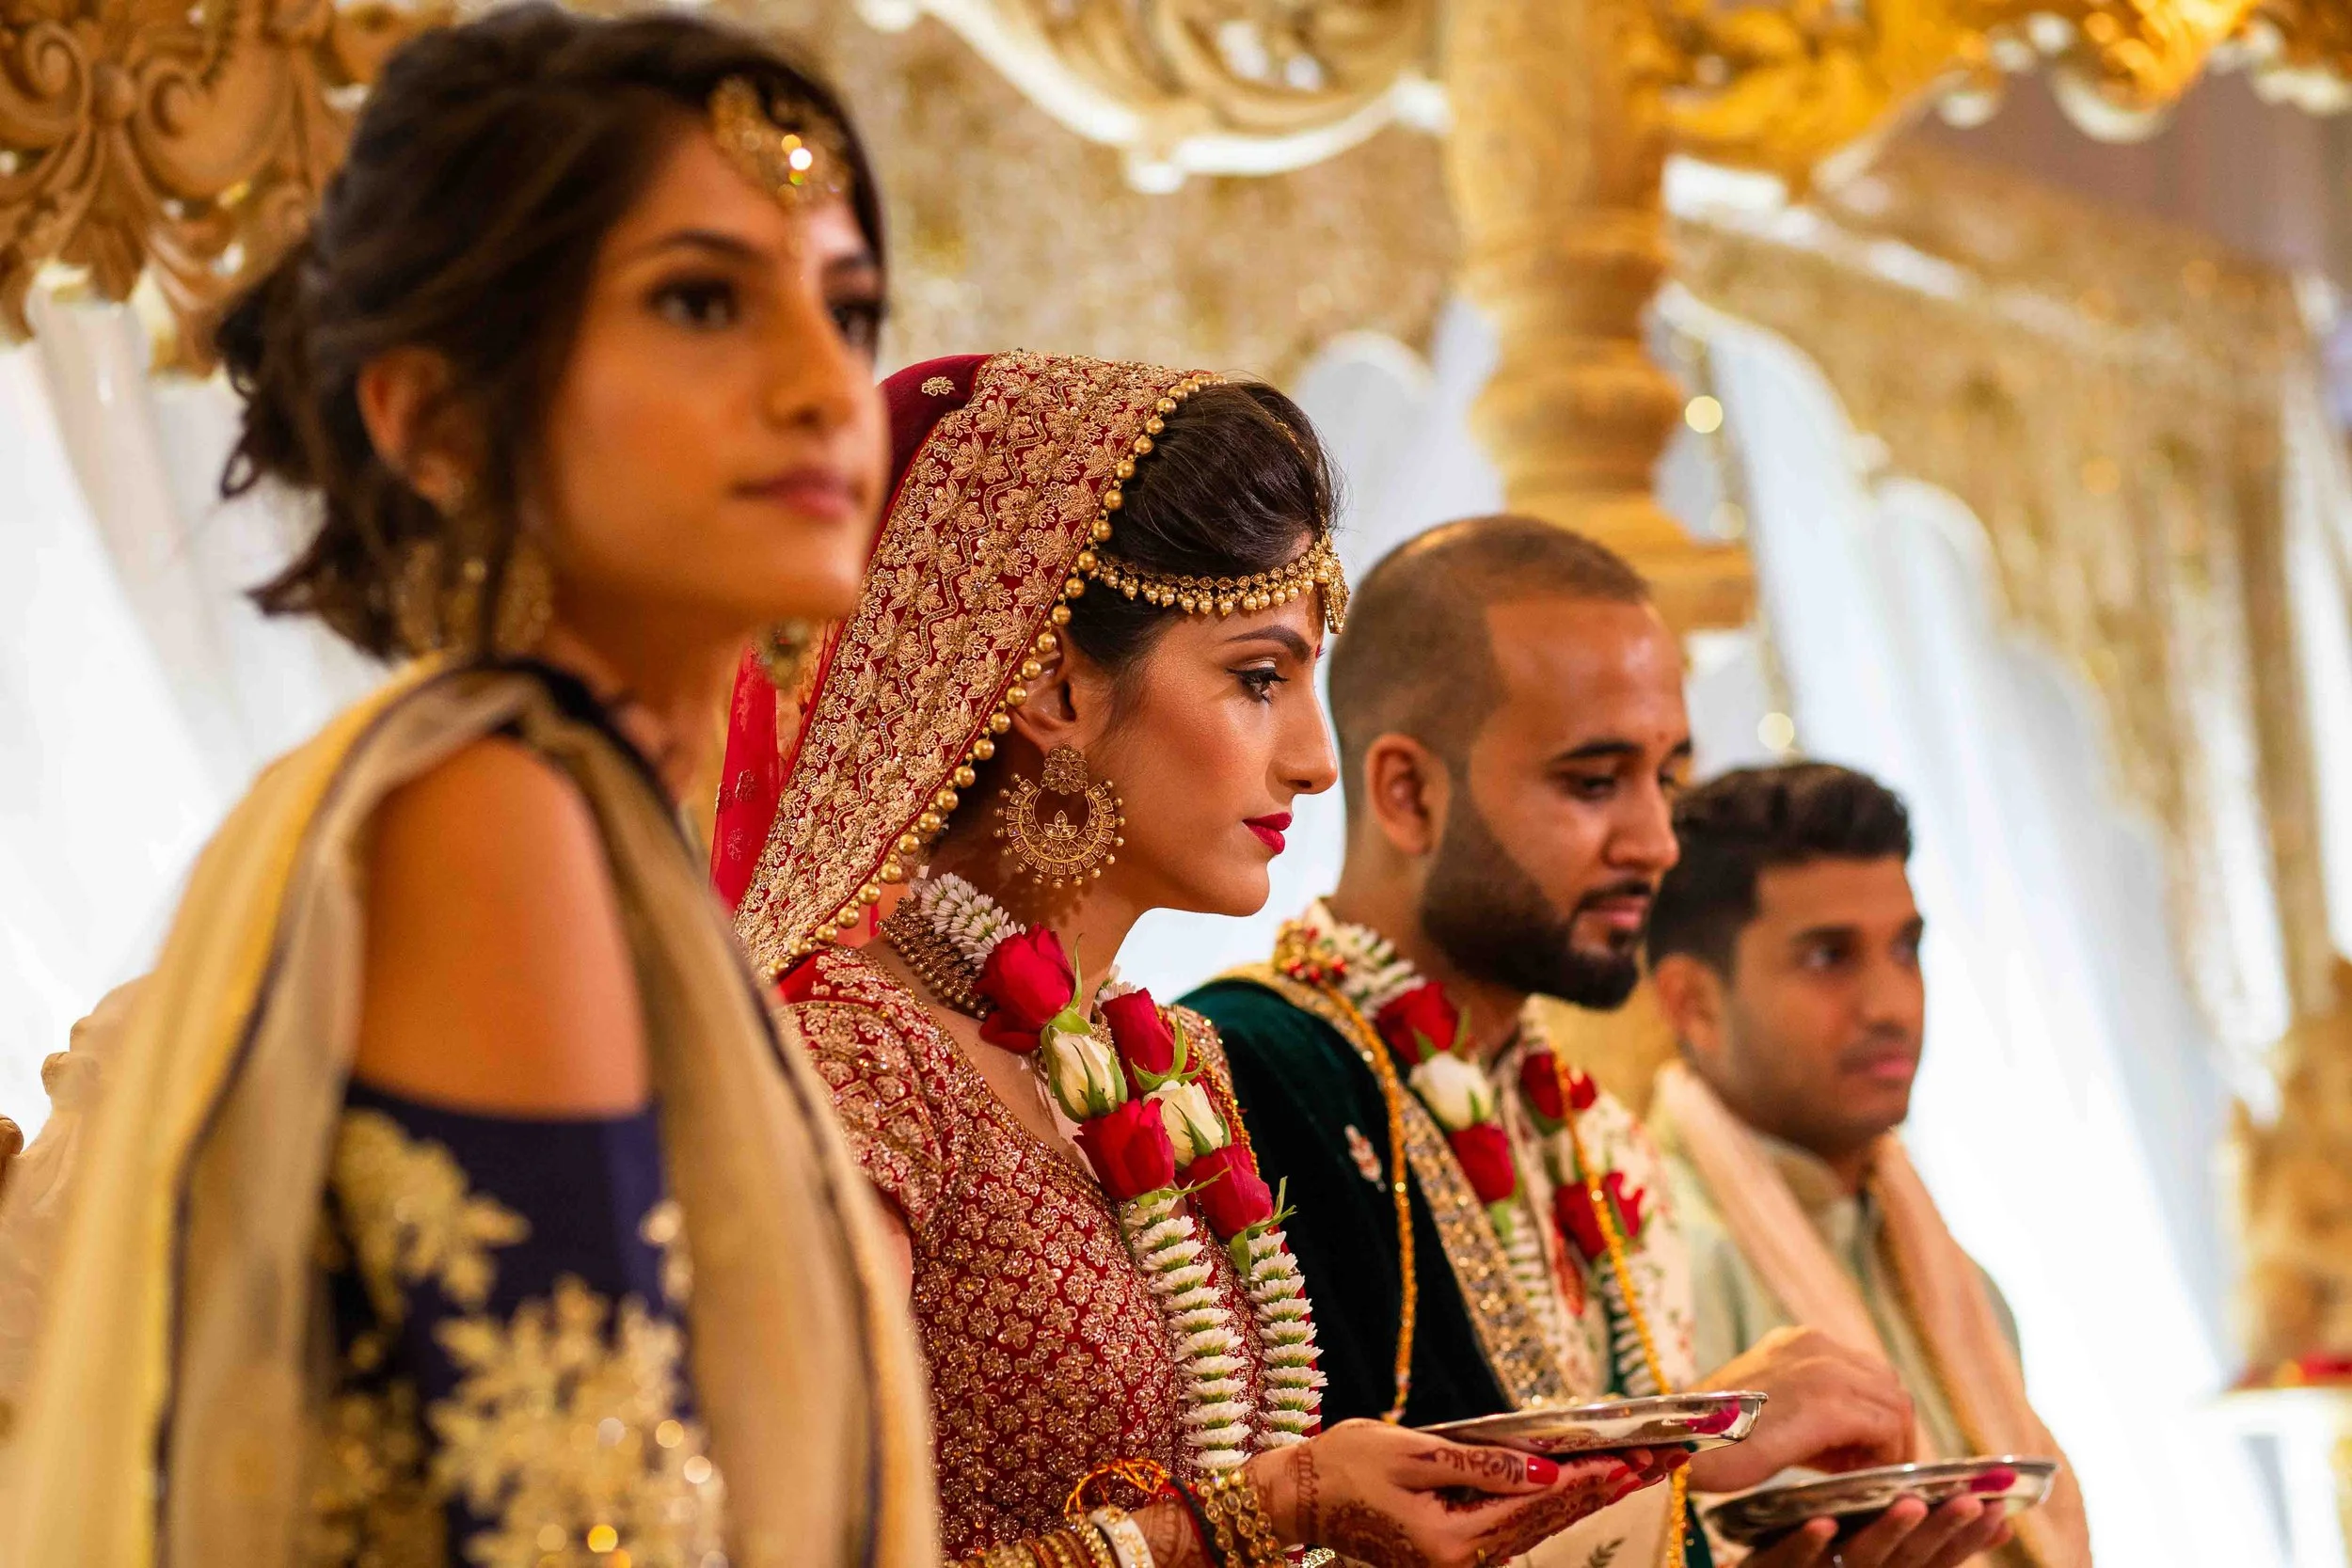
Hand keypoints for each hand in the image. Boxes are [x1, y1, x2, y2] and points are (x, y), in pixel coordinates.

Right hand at [1246, 1419, 1679, 1567]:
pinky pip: (1521, 1525)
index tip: (1639, 1456)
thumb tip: (1547, 1471)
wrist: (1302, 1495)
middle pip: (1555, 1518)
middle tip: (1664, 1456)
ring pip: (1544, 1524)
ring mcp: (1465, 1561)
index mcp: (1456, 1539)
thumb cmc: (1348, 1465)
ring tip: (1642, 1466)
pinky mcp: (1459, 1552)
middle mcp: (1468, 1561)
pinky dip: (1557, 1503)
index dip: (1594, 1476)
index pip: (1543, 1502)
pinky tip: (1587, 1482)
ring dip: (1593, 1494)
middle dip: (1612, 1484)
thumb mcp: (1414, 1453)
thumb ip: (1483, 1465)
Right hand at [1687, 1327, 1914, 1492]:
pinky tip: (1859, 1476)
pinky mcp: (1828, 1404)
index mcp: (1798, 1342)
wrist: (1679, 1441)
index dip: (1872, 1414)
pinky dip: (1884, 1455)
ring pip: (1894, 1403)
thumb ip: (1807, 1409)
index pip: (1865, 1371)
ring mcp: (1824, 1369)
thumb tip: (1850, 1441)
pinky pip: (1886, 1427)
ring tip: (1862, 1474)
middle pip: (1887, 1384)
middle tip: (1868, 1467)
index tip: (1859, 1453)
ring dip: (1889, 1443)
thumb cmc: (1711, 1435)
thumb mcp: (1767, 1406)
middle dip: (1888, 1428)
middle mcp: (1816, 1345)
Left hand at [1742, 1498, 2013, 1567]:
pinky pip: (1785, 1561)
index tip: (2000, 1510)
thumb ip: (1925, 1539)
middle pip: (1906, 1562)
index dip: (1967, 1540)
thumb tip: (1999, 1517)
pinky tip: (1822, 1523)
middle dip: (1941, 1534)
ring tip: (1910, 1504)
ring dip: (1888, 1534)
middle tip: (1972, 1502)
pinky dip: (1807, 1545)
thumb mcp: (1878, 1553)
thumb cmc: (1822, 1562)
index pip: (1933, 1561)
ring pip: (1857, 1562)